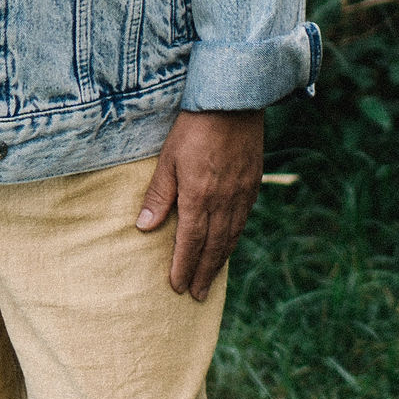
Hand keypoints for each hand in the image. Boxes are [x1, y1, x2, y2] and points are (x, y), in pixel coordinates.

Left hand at [138, 107, 263, 298]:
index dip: (183, 267)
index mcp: (199, 197)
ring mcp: (242, 194)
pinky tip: (228, 245)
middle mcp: (224, 201)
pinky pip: (243, 220)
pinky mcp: (253, 184)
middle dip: (203, 273)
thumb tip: (145, 227)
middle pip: (214, 247)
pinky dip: (234, 239)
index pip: (190, 242)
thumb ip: (159, 195)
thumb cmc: (194, 128)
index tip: (177, 287)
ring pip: (231, 237)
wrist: (233, 102)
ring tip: (211, 279)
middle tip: (197, 296)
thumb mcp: (168, 159)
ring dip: (220, 261)